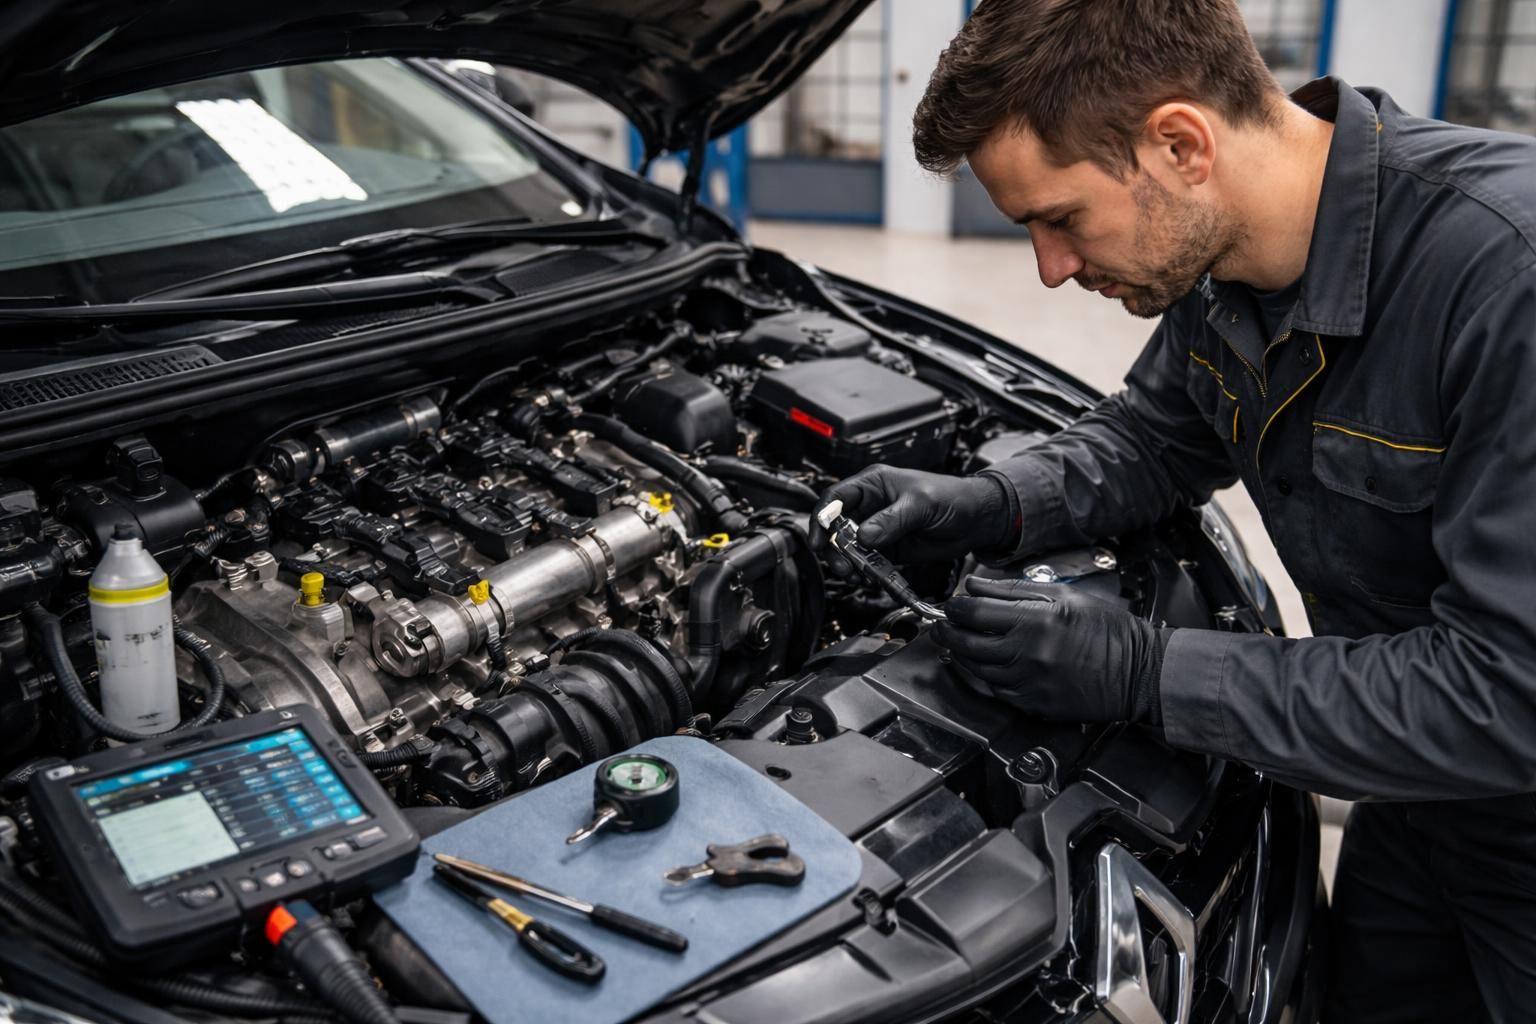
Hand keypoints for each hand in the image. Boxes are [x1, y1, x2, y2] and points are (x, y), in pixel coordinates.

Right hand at [811, 465, 1016, 566]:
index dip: (821, 517)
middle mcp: (870, 505)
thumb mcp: (921, 503)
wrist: (975, 520)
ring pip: (847, 547)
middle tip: (842, 566)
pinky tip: (867, 577)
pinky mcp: (887, 549)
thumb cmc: (952, 497)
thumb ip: (892, 519)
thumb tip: (864, 537)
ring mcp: (877, 529)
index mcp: (873, 484)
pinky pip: (866, 561)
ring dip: (846, 562)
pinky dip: (862, 571)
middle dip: (833, 547)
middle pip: (835, 526)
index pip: (835, 498)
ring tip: (855, 574)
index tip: (819, 539)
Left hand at [933, 576, 1171, 722]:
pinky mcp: (1034, 704)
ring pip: (977, 670)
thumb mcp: (1064, 597)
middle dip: (947, 632)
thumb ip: (1014, 590)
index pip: (975, 613)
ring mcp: (1029, 683)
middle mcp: (1028, 655)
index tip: (949, 605)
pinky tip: (984, 665)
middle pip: (967, 644)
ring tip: (957, 644)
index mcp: (1036, 622)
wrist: (1138, 672)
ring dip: (961, 655)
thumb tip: (976, 585)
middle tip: (941, 625)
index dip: (954, 608)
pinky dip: (984, 677)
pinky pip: (996, 690)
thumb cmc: (1108, 631)